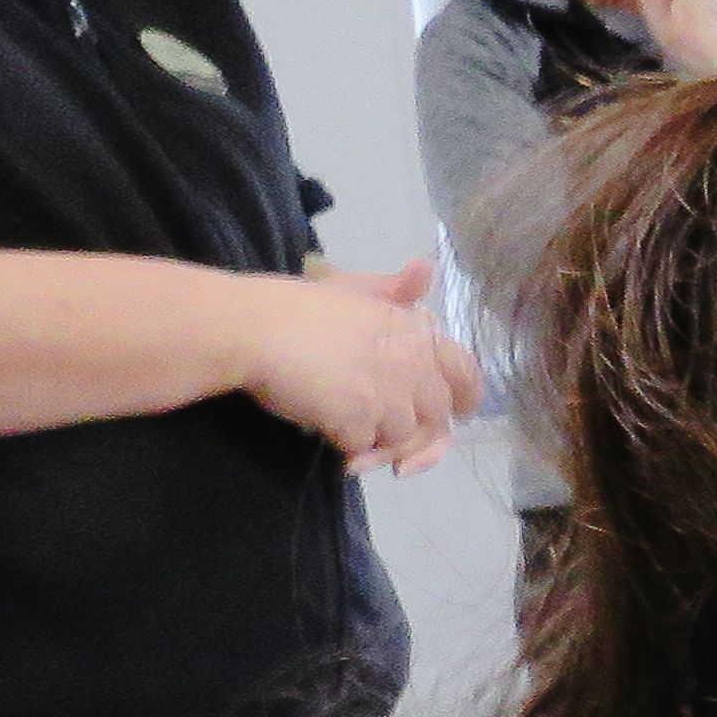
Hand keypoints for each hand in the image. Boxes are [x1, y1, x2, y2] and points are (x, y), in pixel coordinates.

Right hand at [231, 262, 480, 473]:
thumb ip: (394, 290)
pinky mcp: (358, 420)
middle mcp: (411, 364)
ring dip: (378, 443)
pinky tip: (327, 435)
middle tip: (381, 437)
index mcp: (415, 332)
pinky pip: (364, 446)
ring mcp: (387, 394)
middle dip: (414, 432)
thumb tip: (426, 268)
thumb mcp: (353, 288)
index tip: (458, 415)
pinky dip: (349, 448)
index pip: (465, 372)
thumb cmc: (297, 306)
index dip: (465, 397)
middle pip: (436, 415)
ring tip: (348, 435)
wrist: (251, 328)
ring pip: (401, 436)